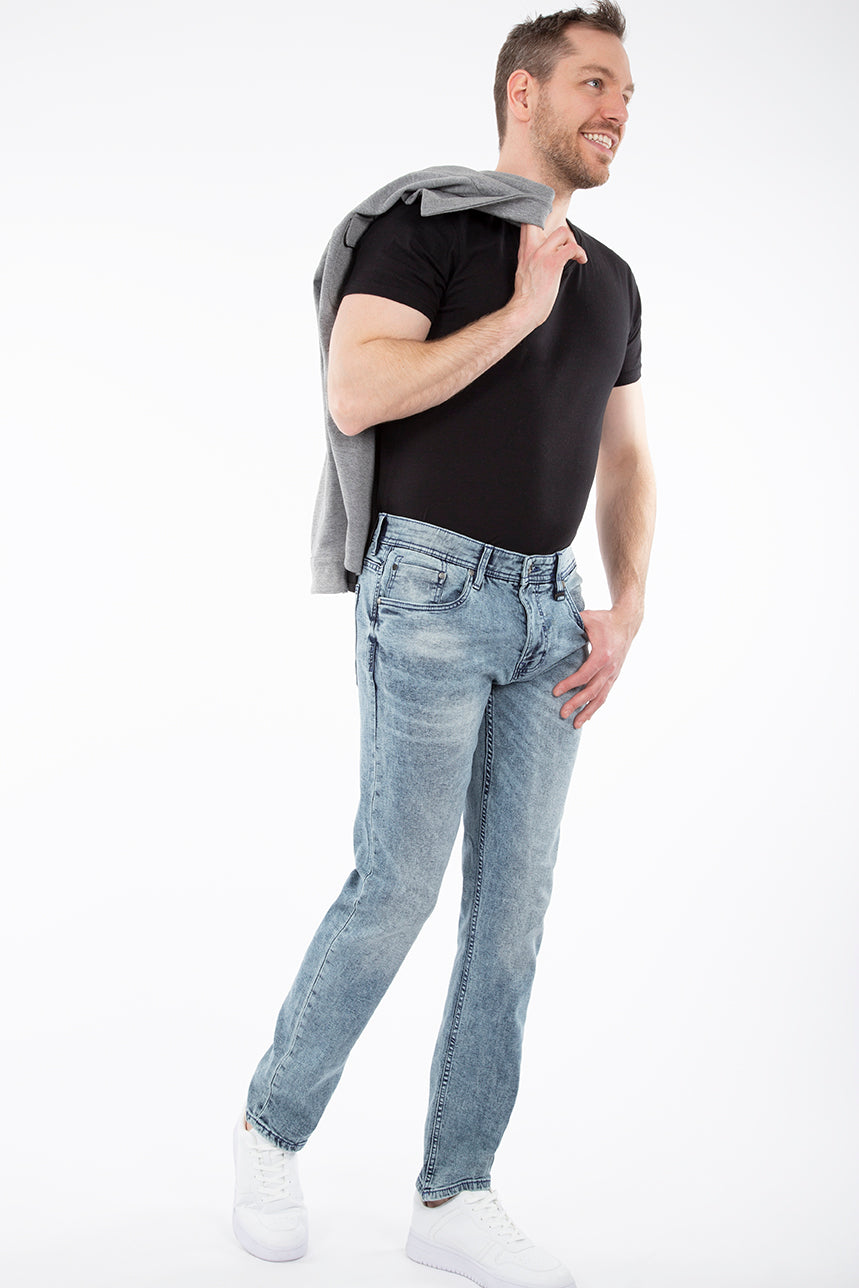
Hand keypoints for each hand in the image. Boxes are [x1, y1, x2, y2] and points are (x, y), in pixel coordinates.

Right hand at [511, 222, 587, 328]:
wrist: (524, 310)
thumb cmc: (526, 295)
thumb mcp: (524, 269)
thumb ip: (531, 256)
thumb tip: (544, 252)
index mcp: (525, 248)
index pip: (530, 220)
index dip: (543, 217)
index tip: (554, 228)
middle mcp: (532, 248)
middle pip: (544, 218)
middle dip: (559, 225)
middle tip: (565, 240)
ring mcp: (542, 254)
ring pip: (562, 231)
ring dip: (572, 241)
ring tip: (574, 253)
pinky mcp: (553, 264)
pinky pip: (572, 248)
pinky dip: (580, 252)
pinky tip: (581, 260)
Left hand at [553, 606, 639, 727]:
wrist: (627, 622)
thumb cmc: (604, 620)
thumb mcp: (588, 617)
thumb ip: (571, 623)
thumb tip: (550, 625)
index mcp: (603, 654)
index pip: (584, 674)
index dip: (569, 684)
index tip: (555, 692)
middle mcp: (610, 667)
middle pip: (592, 690)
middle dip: (576, 703)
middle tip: (562, 713)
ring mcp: (613, 673)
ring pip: (600, 697)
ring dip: (587, 712)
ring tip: (575, 724)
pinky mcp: (614, 676)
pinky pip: (604, 695)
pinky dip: (595, 707)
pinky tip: (586, 716)